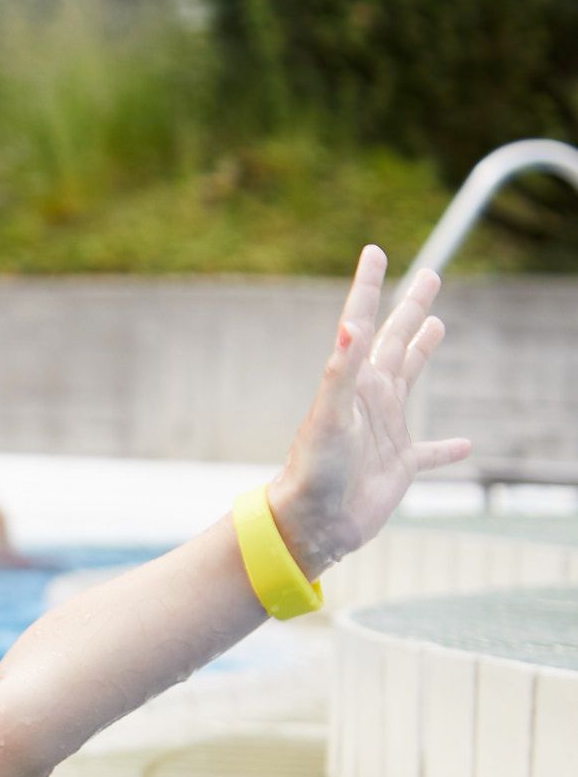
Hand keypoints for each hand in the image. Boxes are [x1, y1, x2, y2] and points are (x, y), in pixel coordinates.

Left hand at [267, 245, 460, 575]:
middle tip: (431, 276)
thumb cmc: (314, 471)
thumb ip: (341, 371)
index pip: (362, 322)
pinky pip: (429, 454)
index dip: (369, 286)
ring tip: (436, 328)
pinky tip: (465, 446)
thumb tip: (351, 325)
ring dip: (422, 353)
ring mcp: (386, 431)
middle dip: (411, 307)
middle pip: (396, 341)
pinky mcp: (399, 467)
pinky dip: (447, 450)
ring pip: (410, 380)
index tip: (374, 251)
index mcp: (354, 382)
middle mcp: (371, 399)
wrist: (311, 525)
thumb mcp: (330, 416)